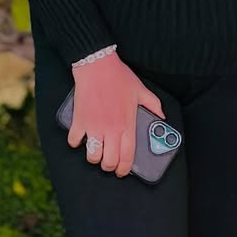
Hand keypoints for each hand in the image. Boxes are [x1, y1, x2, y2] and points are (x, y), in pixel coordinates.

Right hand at [68, 54, 164, 177]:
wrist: (97, 65)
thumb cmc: (119, 77)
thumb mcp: (141, 90)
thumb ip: (154, 105)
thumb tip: (162, 117)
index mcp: (127, 124)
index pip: (127, 157)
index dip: (124, 169)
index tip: (122, 171)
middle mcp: (111, 129)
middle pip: (109, 162)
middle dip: (109, 166)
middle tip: (109, 162)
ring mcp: (94, 126)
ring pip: (92, 156)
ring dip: (94, 157)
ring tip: (96, 151)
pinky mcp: (79, 121)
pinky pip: (74, 141)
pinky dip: (76, 143)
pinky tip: (81, 138)